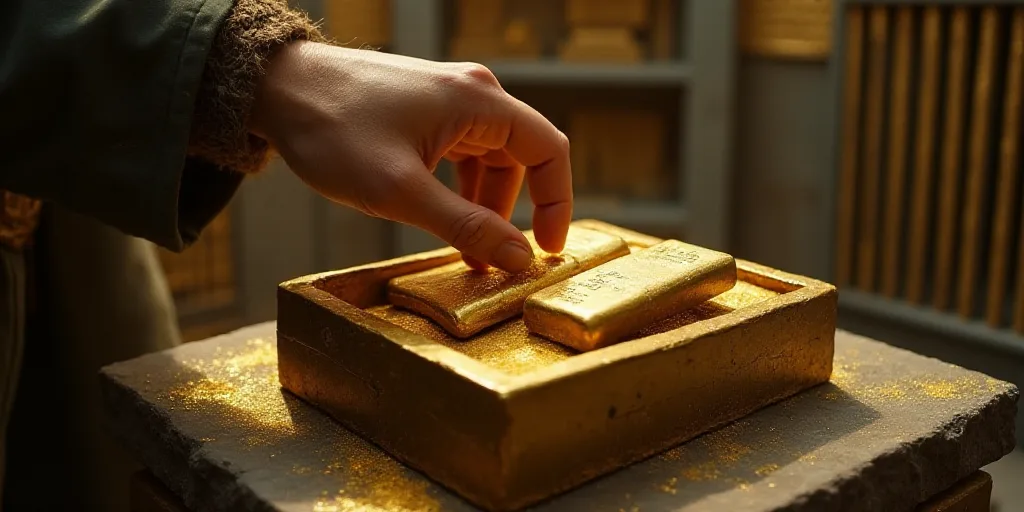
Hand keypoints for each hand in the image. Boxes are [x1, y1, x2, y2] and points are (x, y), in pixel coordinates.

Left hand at [249, 41, 572, 272]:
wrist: (276, 88)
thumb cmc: (333, 130)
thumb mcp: (401, 192)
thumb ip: (466, 227)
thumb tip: (520, 259)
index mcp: (478, 101)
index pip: (548, 150)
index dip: (558, 204)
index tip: (549, 251)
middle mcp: (473, 93)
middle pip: (520, 159)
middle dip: (512, 214)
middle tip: (493, 263)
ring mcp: (448, 100)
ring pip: (489, 160)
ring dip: (484, 207)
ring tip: (464, 250)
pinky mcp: (426, 110)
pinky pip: (462, 154)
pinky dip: (460, 190)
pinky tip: (440, 219)